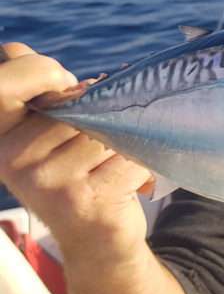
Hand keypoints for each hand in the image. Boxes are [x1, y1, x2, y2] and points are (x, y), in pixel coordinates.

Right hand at [0, 42, 151, 261]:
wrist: (98, 240)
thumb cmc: (77, 173)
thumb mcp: (48, 132)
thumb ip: (37, 94)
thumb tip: (19, 52)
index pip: (6, 81)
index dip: (42, 71)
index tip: (66, 83)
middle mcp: (12, 159)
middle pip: (74, 106)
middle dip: (99, 113)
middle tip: (100, 140)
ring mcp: (46, 182)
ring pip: (104, 131)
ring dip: (122, 141)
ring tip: (111, 163)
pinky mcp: (83, 200)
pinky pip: (127, 156)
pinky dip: (140, 163)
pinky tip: (128, 179)